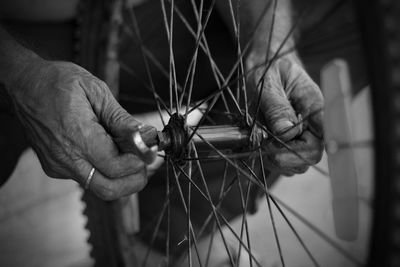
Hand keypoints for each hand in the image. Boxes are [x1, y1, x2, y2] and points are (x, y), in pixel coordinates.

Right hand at [7, 58, 156, 199]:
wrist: (25, 84)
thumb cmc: (58, 82)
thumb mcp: (96, 91)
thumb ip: (122, 119)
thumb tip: (146, 136)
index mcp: (76, 135)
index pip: (114, 167)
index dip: (138, 163)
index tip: (151, 151)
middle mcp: (65, 157)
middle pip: (107, 189)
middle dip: (133, 181)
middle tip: (146, 164)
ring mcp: (58, 165)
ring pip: (98, 186)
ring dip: (120, 177)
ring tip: (132, 155)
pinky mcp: (56, 167)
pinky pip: (86, 177)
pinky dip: (104, 170)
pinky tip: (110, 150)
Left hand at [247, 55, 323, 174]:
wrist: (266, 61)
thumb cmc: (268, 66)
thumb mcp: (268, 83)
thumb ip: (276, 107)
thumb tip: (285, 132)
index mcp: (314, 107)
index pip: (320, 141)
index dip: (299, 151)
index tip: (275, 146)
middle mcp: (312, 123)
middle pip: (310, 156)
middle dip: (284, 157)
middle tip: (262, 143)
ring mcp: (302, 133)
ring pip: (297, 162)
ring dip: (275, 158)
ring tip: (259, 139)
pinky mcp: (290, 139)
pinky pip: (285, 159)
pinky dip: (270, 156)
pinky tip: (259, 141)